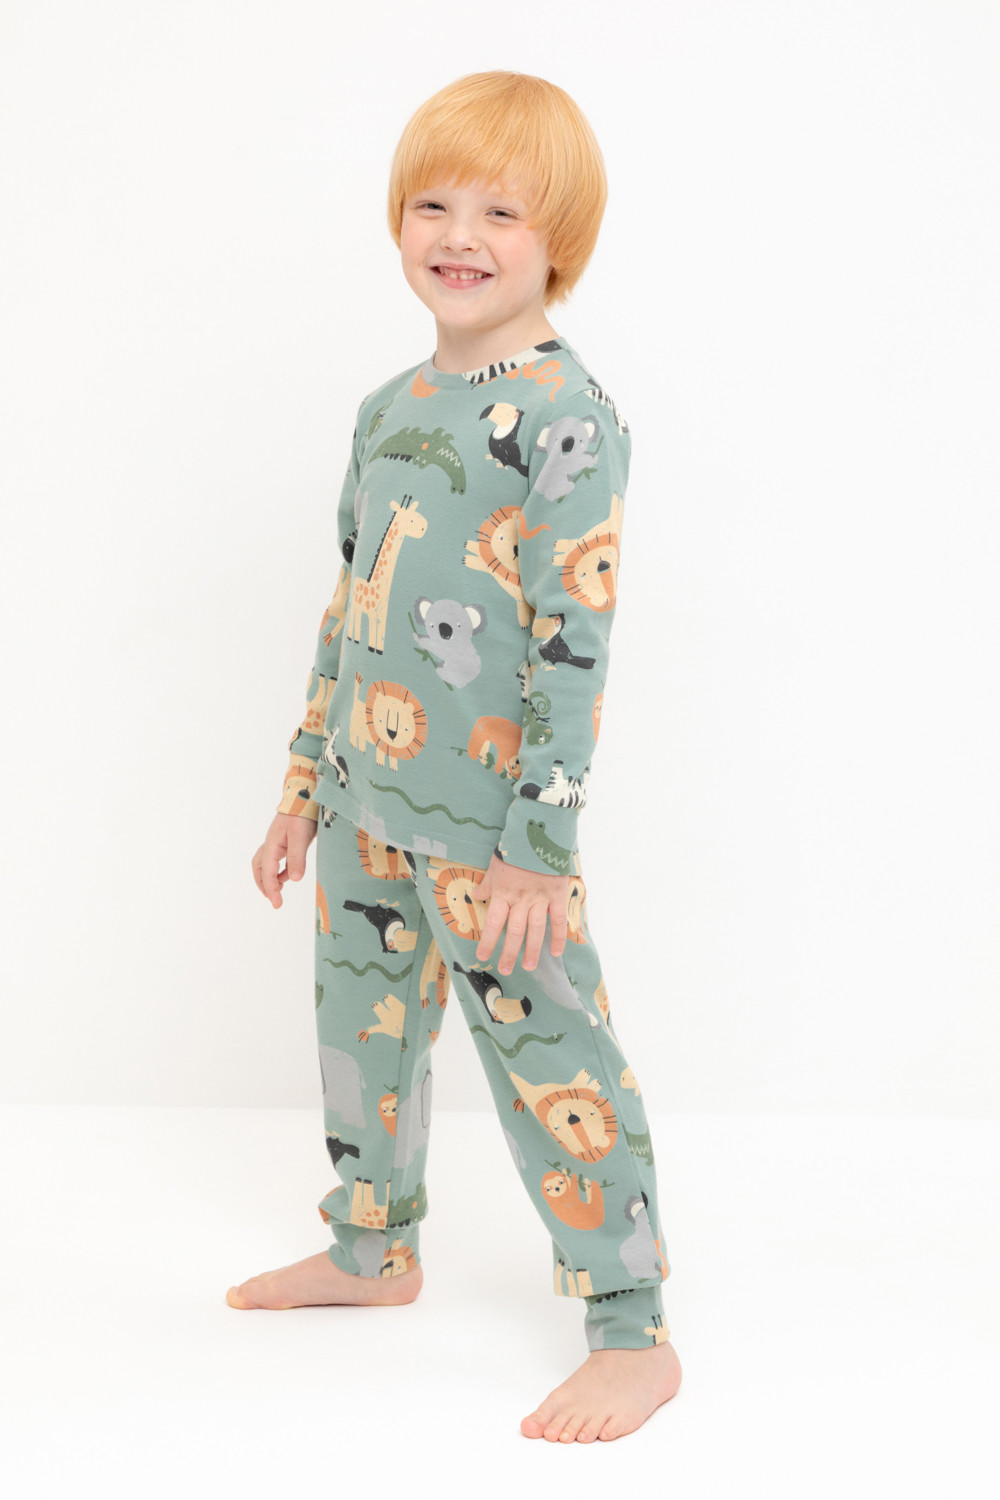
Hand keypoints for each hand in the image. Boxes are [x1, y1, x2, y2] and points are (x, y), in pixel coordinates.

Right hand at [252, 812, 317, 908]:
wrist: (306, 797)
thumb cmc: (301, 815)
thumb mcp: (300, 837)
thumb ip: (297, 858)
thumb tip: (295, 880)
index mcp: (272, 845)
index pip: (267, 872)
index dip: (271, 890)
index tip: (277, 904)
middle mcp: (271, 845)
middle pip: (259, 868)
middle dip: (263, 885)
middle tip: (273, 899)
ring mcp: (278, 842)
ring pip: (265, 864)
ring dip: (269, 878)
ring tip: (279, 890)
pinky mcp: (286, 841)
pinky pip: (278, 860)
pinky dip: (280, 871)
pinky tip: (290, 876)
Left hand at [470, 854, 568, 974]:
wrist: (539, 834)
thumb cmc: (515, 849)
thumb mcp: (495, 865)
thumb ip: (487, 883)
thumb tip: (476, 895)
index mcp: (503, 893)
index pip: (493, 922)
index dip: (487, 940)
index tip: (483, 956)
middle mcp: (520, 900)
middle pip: (513, 931)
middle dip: (509, 953)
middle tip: (506, 970)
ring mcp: (540, 899)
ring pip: (535, 929)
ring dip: (532, 950)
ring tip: (529, 966)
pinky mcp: (557, 896)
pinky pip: (558, 920)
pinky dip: (558, 937)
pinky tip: (556, 952)